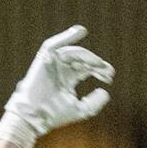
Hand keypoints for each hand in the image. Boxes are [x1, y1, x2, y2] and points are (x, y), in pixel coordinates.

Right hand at [0, 27, 113, 147]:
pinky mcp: (44, 59)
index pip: (87, 69)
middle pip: (82, 60)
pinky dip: (66, 37)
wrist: (36, 116)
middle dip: (96, 64)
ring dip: (87, 57)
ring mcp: (52, 63)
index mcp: (68, 80)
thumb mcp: (82, 110)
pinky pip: (54, 44)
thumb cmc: (55, 115)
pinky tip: (80, 31)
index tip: (110, 77)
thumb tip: (105, 91)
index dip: (100, 71)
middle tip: (108, 71)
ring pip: (73, 53)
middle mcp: (60, 69)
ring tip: (98, 64)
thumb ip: (95, 102)